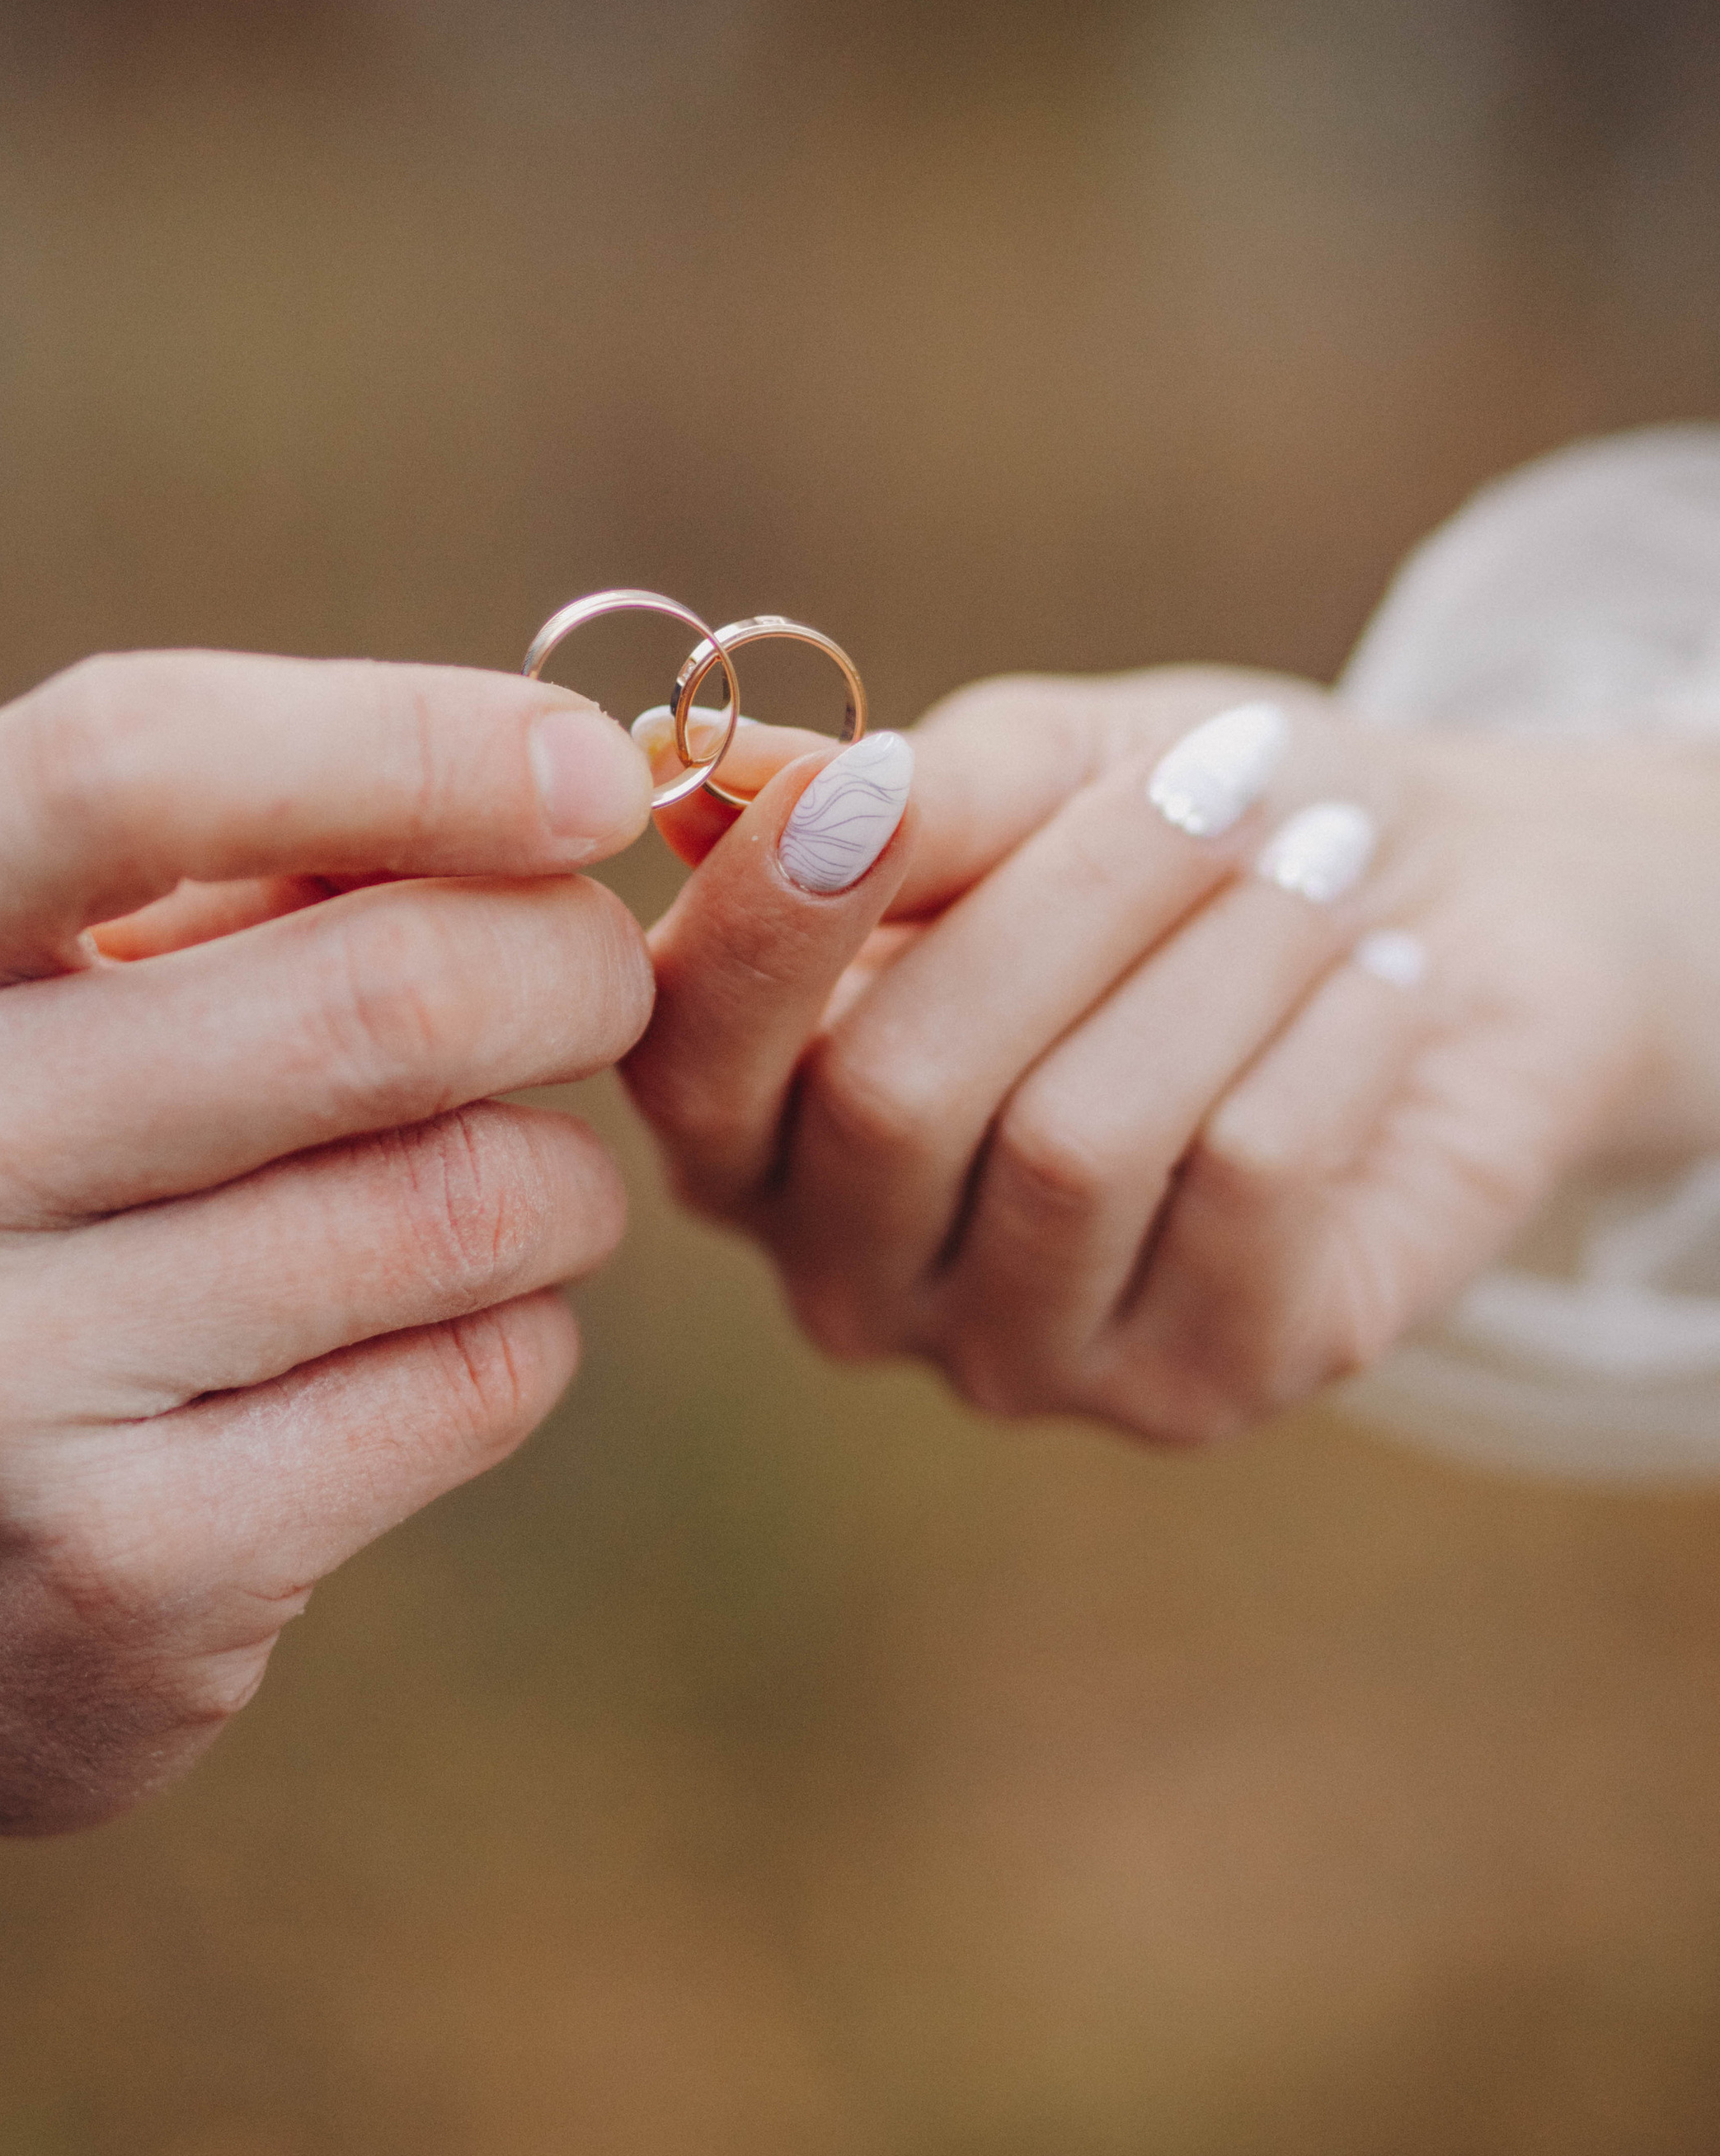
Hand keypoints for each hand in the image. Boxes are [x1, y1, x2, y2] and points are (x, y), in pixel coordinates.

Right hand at [0, 653, 654, 1886]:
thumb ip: (222, 873)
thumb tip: (540, 786)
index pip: (133, 764)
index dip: (415, 742)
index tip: (591, 772)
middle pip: (370, 994)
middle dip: (565, 964)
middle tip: (596, 981)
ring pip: (459, 1200)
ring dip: (560, 1170)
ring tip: (512, 1179)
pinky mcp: (119, 1580)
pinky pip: (472, 1385)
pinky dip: (523, 1329)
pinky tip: (448, 1328)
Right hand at [622, 673, 1719, 1442]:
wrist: (1464, 915)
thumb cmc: (1195, 823)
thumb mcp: (1045, 763)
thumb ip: (894, 789)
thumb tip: (719, 771)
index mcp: (761, 1112)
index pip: (692, 1058)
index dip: (765, 925)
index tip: (868, 782)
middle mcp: (848, 1268)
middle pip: (892, 1095)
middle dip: (1076, 898)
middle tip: (1227, 774)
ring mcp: (1014, 1354)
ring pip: (1076, 1145)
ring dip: (1225, 957)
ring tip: (1322, 861)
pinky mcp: (1196, 1392)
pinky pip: (1244, 1188)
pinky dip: (1330, 1040)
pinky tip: (1379, 982)